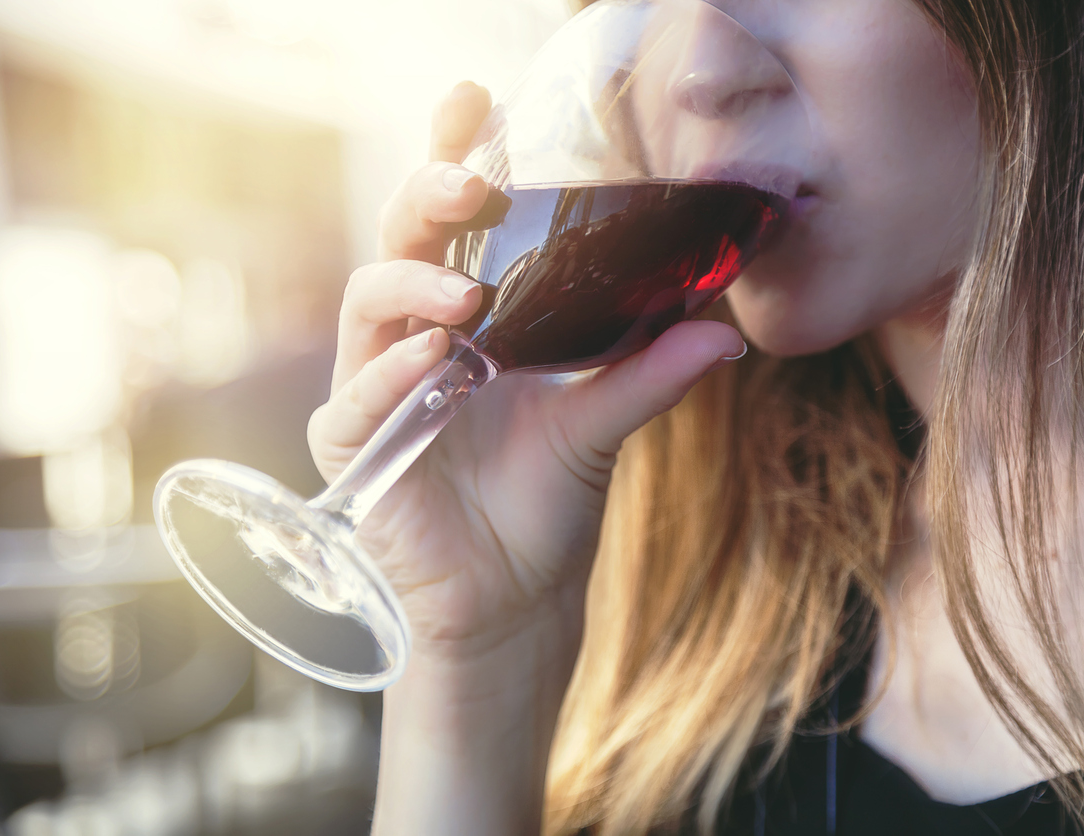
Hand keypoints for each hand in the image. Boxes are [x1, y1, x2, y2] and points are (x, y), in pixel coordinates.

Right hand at [306, 81, 745, 678]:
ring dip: (413, 284)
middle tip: (472, 178)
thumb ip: (651, 372)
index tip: (475, 100)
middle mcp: (417, 334)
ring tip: (468, 292)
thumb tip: (731, 330)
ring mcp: (376, 384)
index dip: (453, 155)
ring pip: (368, 303)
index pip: (454, 220)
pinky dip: (390, 374)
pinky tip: (433, 361)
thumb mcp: (604, 423)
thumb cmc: (548, 500)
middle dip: (429, 194)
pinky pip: (356, 396)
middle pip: (402, 238)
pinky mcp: (353, 444)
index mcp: (471, 314)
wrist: (516, 596)